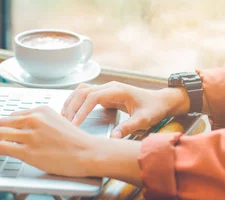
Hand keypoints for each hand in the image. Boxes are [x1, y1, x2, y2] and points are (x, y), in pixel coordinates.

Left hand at [0, 106, 96, 176]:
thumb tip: (28, 131)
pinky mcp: (27, 150)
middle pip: (3, 122)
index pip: (14, 115)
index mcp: (41, 110)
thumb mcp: (59, 123)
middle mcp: (33, 119)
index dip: (2, 124)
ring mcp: (30, 134)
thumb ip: (42, 124)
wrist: (88, 152)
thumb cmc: (78, 142)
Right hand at [61, 81, 189, 137]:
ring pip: (82, 90)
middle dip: (72, 106)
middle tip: (65, 122)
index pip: (93, 97)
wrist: (161, 101)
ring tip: (64, 117)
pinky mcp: (105, 94)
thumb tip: (113, 138)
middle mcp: (110, 86)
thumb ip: (128, 127)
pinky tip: (72, 112)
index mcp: (118, 90)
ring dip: (72, 101)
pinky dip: (76, 101)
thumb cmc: (153, 108)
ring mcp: (107, 88)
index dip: (82, 110)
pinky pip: (86, 94)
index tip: (76, 123)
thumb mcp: (143, 120)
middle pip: (83, 92)